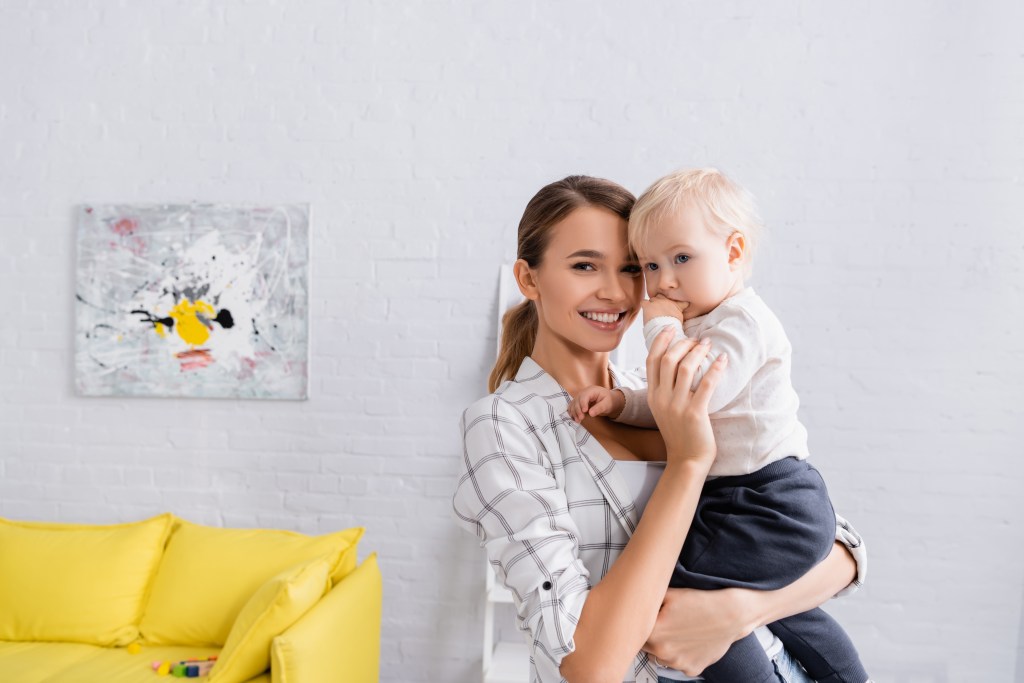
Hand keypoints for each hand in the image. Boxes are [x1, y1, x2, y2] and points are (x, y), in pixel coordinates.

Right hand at [569, 386, 623, 421]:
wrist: (609, 401)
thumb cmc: (609, 401)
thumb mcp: (607, 404)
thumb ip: (599, 408)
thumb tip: (590, 413)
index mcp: (592, 390)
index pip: (584, 396)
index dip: (583, 404)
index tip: (584, 411)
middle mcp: (584, 392)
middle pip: (577, 400)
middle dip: (578, 410)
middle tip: (581, 418)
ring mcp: (580, 397)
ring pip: (573, 404)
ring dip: (574, 412)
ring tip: (578, 420)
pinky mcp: (578, 402)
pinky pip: (572, 406)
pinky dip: (572, 412)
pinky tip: (575, 418)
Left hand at [642, 295, 688, 324]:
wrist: (665, 330)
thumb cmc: (672, 327)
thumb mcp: (680, 318)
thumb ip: (678, 311)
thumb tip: (675, 312)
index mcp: (676, 304)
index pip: (673, 297)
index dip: (669, 301)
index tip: (668, 306)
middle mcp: (666, 300)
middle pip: (661, 297)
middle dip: (659, 302)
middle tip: (659, 311)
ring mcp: (657, 302)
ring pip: (652, 299)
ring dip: (652, 305)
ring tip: (652, 313)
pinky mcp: (648, 305)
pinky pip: (644, 301)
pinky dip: (644, 305)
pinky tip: (646, 311)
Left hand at [644, 587, 757, 676]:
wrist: (730, 614)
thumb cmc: (702, 603)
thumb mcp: (669, 594)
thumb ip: (647, 601)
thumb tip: (635, 601)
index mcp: (654, 633)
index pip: (634, 635)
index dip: (639, 627)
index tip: (644, 622)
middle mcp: (663, 652)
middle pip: (646, 647)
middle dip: (651, 637)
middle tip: (664, 624)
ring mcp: (678, 663)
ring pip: (661, 657)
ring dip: (665, 648)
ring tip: (678, 631)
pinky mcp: (692, 669)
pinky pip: (679, 664)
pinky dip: (681, 655)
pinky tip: (689, 641)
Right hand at [645, 329, 726, 467]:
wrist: (686, 459)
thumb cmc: (678, 433)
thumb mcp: (663, 409)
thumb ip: (664, 389)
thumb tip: (674, 364)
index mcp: (652, 396)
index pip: (652, 361)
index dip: (660, 341)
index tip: (671, 329)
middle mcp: (662, 399)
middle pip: (668, 360)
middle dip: (683, 344)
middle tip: (696, 339)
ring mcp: (677, 406)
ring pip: (685, 368)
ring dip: (698, 352)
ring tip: (709, 345)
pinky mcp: (695, 413)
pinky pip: (706, 384)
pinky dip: (715, 369)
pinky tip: (723, 360)